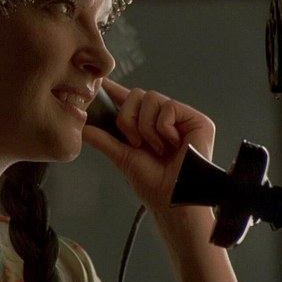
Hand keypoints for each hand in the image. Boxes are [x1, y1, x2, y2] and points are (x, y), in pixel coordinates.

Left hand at [82, 79, 215, 211]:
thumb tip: (83, 129)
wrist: (172, 199)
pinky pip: (169, 107)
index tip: (101, 82)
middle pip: (137, 94)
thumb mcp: (123, 158)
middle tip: (136, 143)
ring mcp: (183, 118)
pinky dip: (164, 129)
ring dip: (146, 128)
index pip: (131, 100)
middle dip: (129, 120)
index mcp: (149, 125)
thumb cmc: (153, 184)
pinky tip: (173, 145)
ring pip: (151, 98)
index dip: (116, 90)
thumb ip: (105, 140)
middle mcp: (167, 118)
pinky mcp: (197, 120)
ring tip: (157, 149)